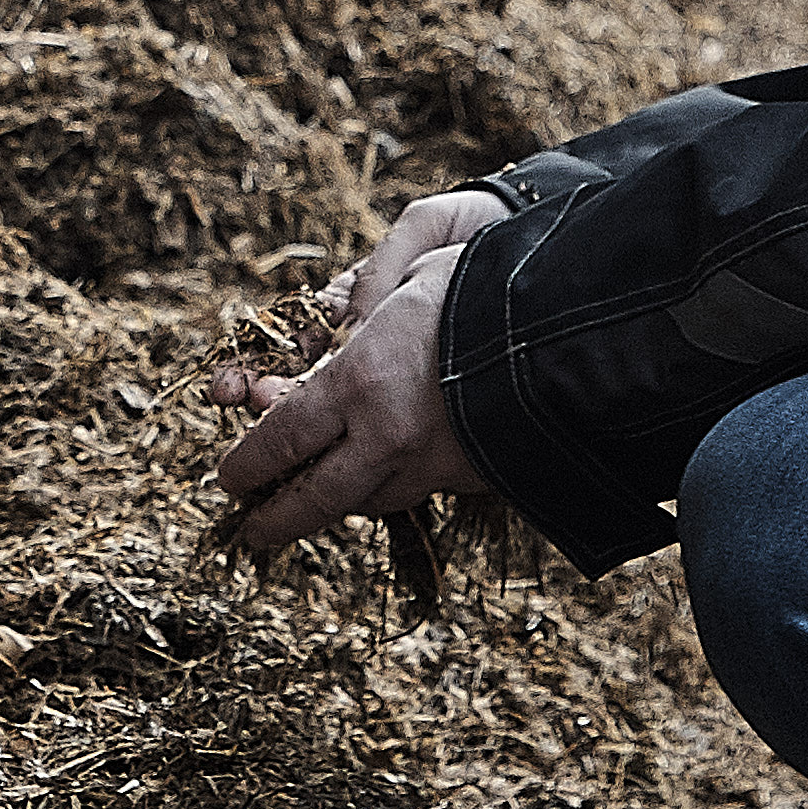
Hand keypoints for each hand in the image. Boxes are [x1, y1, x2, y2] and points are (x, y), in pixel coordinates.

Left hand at [208, 190, 503, 561]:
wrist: (580, 334)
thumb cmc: (490, 285)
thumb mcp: (414, 277)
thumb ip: (365, 313)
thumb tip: (339, 330)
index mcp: (361, 381)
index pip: (281, 439)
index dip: (248, 463)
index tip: (228, 478)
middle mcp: (389, 435)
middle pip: (316, 497)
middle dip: (278, 520)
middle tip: (254, 532)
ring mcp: (435, 464)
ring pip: (369, 500)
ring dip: (337, 504)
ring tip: (316, 504)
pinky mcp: (475, 477)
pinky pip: (419, 490)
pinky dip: (392, 487)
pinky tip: (386, 476)